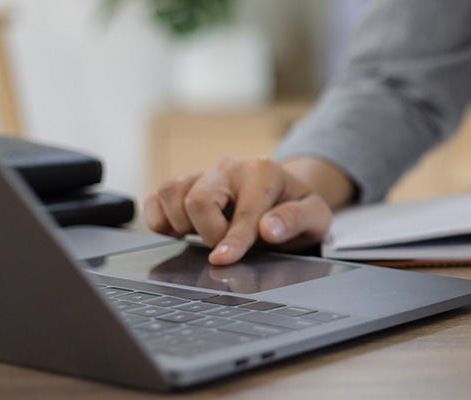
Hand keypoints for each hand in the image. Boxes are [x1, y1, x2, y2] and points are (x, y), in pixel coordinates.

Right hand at [144, 157, 336, 264]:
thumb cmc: (297, 209)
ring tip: (208, 236)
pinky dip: (160, 220)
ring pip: (170, 193)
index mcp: (263, 172)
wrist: (284, 197)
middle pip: (198, 200)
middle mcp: (229, 167)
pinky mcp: (184, 185)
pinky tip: (182, 232)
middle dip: (210, 233)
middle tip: (227, 247)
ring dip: (183, 224)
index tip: (223, 260)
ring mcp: (203, 174)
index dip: (234, 239)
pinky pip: (156, 199)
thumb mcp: (315, 217)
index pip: (243, 210)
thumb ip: (296, 220)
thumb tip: (269, 230)